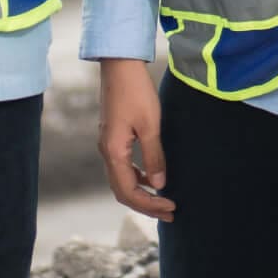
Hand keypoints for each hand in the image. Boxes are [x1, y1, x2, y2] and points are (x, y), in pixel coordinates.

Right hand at [97, 58, 173, 219]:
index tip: (171, 207)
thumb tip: (160, 184)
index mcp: (114, 151)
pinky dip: (137, 177)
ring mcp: (108, 144)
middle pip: (122, 191)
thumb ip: (154, 157)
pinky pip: (122, 167)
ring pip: (121, 180)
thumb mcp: (151, 125)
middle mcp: (107, 151)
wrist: (120, 65)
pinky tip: (153, 176)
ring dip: (141, 192)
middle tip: (170, 212)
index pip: (129, 191)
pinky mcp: (112, 137)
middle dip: (146, 205)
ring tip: (163, 199)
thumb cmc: (136, 92)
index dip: (150, 204)